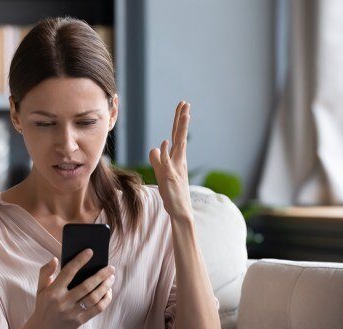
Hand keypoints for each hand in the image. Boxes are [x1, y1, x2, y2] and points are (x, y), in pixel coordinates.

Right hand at [24, 250, 114, 328]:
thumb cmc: (43, 305)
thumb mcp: (40, 288)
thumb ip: (45, 272)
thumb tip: (55, 259)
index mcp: (53, 291)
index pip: (68, 272)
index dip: (80, 260)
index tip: (90, 252)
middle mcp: (63, 302)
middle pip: (87, 286)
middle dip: (101, 275)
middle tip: (111, 268)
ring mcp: (72, 313)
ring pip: (94, 298)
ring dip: (105, 287)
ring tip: (111, 278)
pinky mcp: (79, 321)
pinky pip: (97, 309)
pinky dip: (105, 299)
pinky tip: (108, 292)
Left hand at [148, 101, 192, 217]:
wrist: (180, 210)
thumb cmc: (172, 192)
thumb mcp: (161, 172)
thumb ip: (158, 159)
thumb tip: (155, 147)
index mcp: (177, 157)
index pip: (177, 135)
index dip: (179, 120)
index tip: (183, 106)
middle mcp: (179, 160)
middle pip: (180, 135)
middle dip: (182, 119)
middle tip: (186, 103)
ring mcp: (175, 167)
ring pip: (179, 144)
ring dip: (181, 129)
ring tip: (184, 114)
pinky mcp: (170, 177)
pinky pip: (167, 163)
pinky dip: (167, 152)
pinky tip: (165, 142)